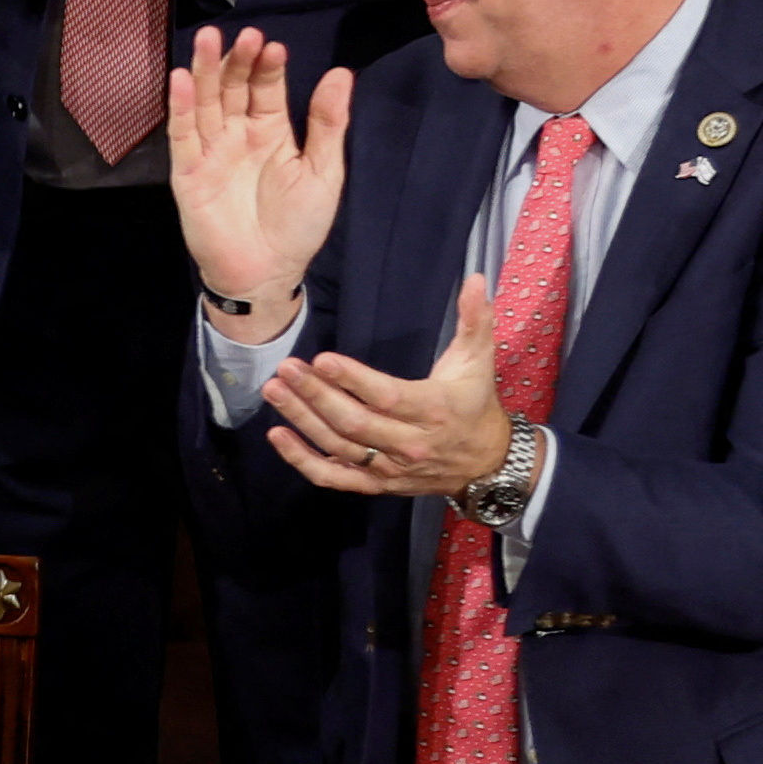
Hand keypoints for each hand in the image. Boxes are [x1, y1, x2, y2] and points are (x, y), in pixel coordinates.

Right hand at [166, 24, 348, 341]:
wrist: (266, 273)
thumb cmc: (298, 226)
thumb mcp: (323, 172)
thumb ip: (327, 123)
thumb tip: (341, 73)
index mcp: (271, 131)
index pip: (266, 88)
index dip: (269, 66)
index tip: (274, 45)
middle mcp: (237, 134)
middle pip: (232, 87)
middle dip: (236, 61)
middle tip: (245, 35)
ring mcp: (210, 151)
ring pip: (205, 102)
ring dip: (204, 71)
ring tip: (207, 39)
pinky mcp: (188, 172)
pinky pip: (183, 135)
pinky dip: (180, 107)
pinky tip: (180, 80)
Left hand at [259, 274, 512, 495]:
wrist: (489, 464)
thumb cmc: (475, 405)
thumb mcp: (478, 361)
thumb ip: (474, 320)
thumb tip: (475, 279)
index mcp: (434, 410)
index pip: (387, 397)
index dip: (353, 380)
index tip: (321, 360)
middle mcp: (411, 443)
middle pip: (355, 422)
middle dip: (315, 395)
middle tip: (285, 369)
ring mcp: (392, 467)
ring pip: (340, 446)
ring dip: (302, 420)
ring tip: (274, 391)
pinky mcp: (378, 484)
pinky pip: (335, 478)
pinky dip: (304, 461)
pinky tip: (278, 436)